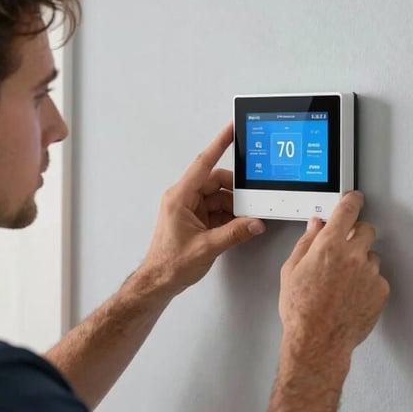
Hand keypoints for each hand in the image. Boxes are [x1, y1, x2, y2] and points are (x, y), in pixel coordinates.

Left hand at [140, 123, 265, 296]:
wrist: (158, 282)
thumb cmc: (170, 264)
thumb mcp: (207, 248)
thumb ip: (234, 234)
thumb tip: (254, 223)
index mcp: (180, 197)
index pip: (203, 164)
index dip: (219, 145)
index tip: (231, 129)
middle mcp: (183, 198)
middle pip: (215, 182)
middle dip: (235, 192)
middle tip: (252, 200)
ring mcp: (188, 209)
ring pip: (218, 197)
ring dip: (233, 207)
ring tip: (246, 220)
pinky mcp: (194, 219)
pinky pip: (216, 209)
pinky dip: (229, 216)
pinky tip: (238, 226)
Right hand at [278, 191, 388, 372]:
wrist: (318, 341)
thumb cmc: (301, 310)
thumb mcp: (292, 271)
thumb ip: (307, 243)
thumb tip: (316, 226)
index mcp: (329, 246)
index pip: (347, 211)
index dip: (351, 201)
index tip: (354, 198)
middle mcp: (353, 256)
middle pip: (366, 230)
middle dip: (355, 234)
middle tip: (343, 248)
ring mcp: (370, 274)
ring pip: (371, 256)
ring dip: (361, 262)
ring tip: (342, 282)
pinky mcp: (381, 291)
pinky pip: (377, 278)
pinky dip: (367, 282)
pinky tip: (350, 295)